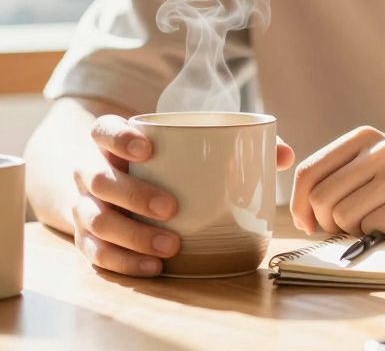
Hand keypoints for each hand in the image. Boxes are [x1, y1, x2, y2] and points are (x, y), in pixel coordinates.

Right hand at [73, 114, 294, 276]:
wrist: (119, 190)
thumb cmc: (167, 165)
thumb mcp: (190, 149)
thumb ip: (237, 145)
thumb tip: (284, 155)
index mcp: (113, 143)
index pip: (104, 131)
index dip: (119, 138)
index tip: (148, 149)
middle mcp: (92, 173)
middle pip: (99, 180)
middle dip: (134, 195)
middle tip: (171, 207)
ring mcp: (86, 207)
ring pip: (95, 221)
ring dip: (132, 235)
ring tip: (171, 246)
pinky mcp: (88, 240)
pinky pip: (96, 254)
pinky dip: (124, 263)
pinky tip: (153, 268)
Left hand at [290, 126, 384, 236]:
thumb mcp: (379, 166)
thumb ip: (342, 175)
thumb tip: (300, 210)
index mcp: (365, 137)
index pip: (309, 172)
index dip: (298, 205)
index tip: (308, 223)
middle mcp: (381, 148)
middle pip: (321, 198)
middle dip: (325, 223)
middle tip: (344, 229)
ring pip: (343, 216)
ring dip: (352, 231)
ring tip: (374, 224)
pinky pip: (372, 227)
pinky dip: (375, 235)